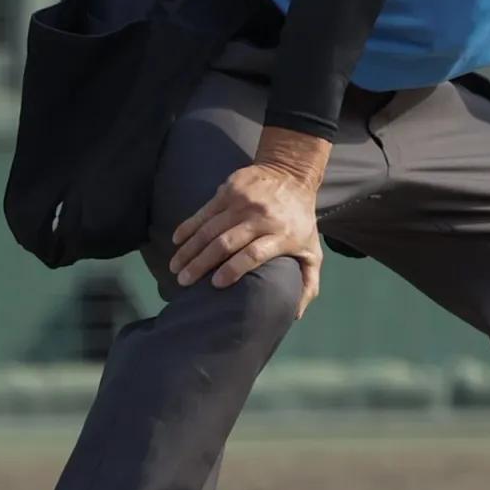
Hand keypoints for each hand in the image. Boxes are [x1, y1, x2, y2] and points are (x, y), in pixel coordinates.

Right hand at [168, 161, 323, 315]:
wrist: (291, 175)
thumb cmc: (300, 221)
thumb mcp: (312, 250)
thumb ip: (308, 283)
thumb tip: (296, 314)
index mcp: (283, 235)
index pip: (254, 254)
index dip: (234, 269)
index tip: (215, 284)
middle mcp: (261, 218)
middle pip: (226, 244)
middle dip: (201, 264)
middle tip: (184, 281)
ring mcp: (243, 202)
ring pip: (210, 229)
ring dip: (189, 250)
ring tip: (176, 267)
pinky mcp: (229, 190)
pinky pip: (203, 212)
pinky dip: (188, 227)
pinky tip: (176, 241)